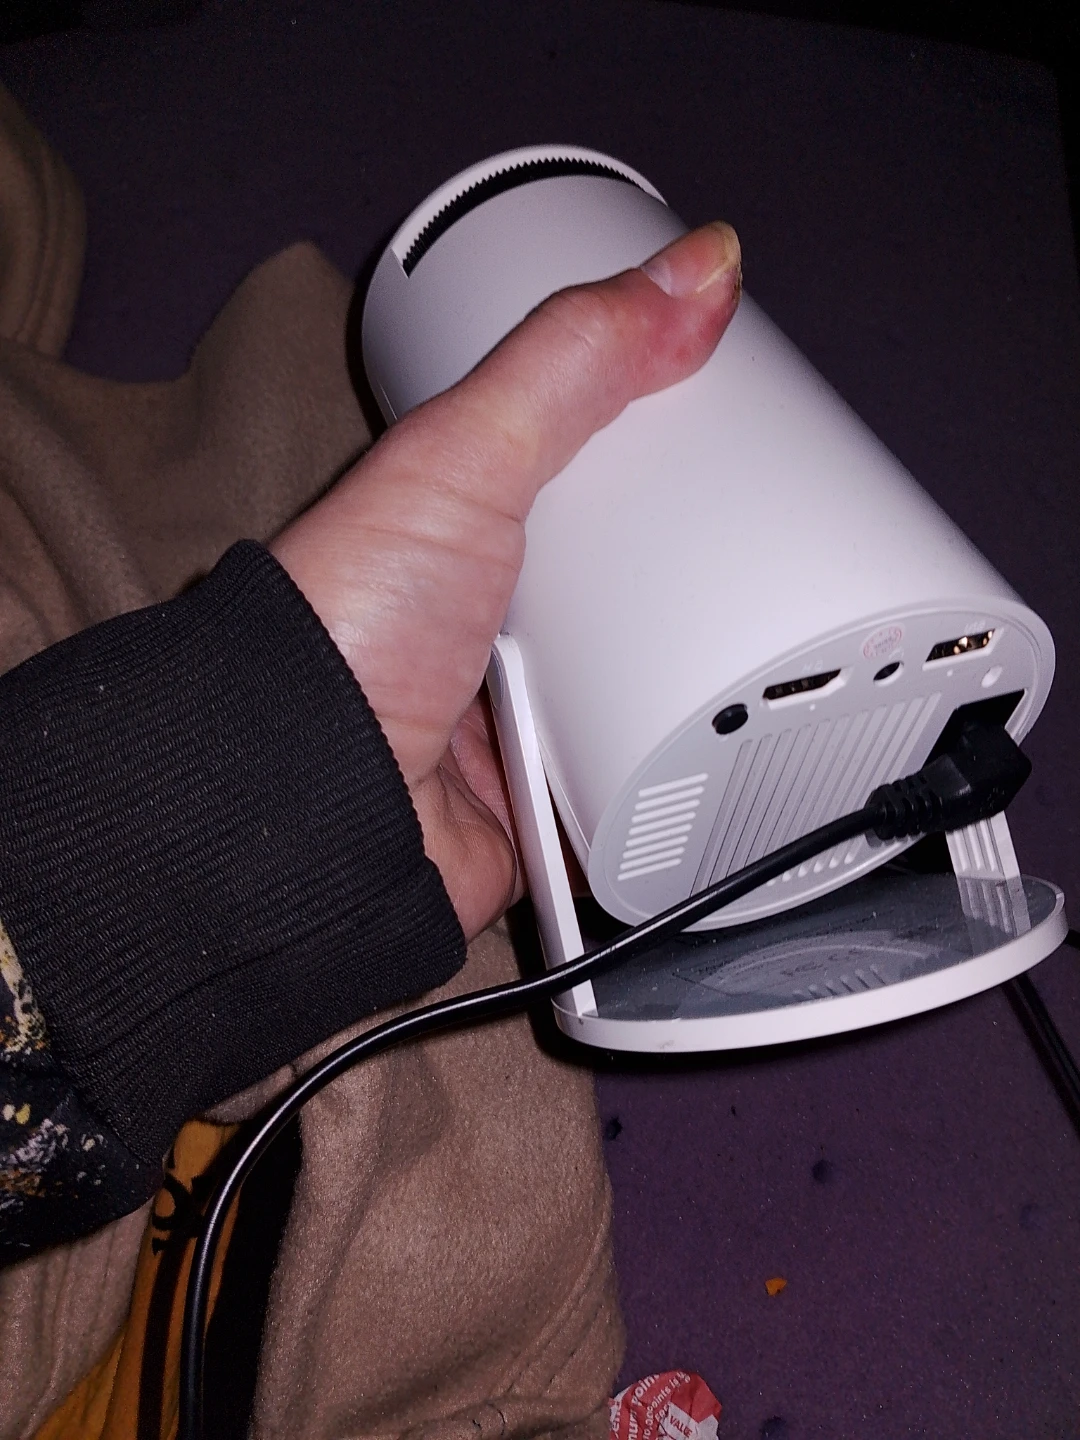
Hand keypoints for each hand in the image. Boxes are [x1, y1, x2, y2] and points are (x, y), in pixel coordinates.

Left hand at [271, 221, 741, 939]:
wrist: (316, 802)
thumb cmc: (352, 627)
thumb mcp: (465, 458)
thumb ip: (574, 363)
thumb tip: (699, 267)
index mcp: (461, 528)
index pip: (581, 469)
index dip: (653, 451)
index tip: (733, 442)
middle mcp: (482, 624)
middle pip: (621, 590)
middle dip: (686, 583)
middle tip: (756, 565)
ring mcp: (509, 719)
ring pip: (631, 693)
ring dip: (680, 692)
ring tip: (744, 670)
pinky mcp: (535, 802)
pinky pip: (623, 788)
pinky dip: (657, 781)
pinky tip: (696, 763)